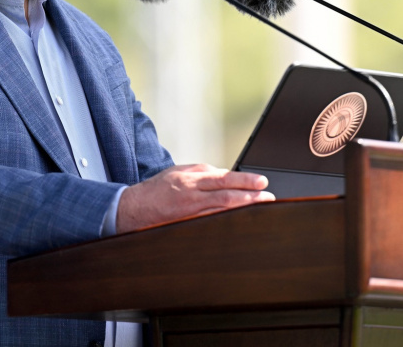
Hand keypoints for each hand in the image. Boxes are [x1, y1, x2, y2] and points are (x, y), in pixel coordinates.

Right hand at [116, 164, 274, 232]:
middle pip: (226, 197)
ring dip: (243, 211)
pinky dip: (228, 224)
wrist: (133, 210)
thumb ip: (204, 172)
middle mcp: (191, 197)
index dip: (244, 181)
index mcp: (190, 180)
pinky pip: (212, 225)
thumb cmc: (159, 188)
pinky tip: (241, 223)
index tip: (262, 182)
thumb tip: (228, 175)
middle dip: (250, 198)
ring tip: (262, 209)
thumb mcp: (180, 172)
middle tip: (269, 198)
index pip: (223, 179)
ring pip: (222, 214)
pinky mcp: (188, 228)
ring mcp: (190, 216)